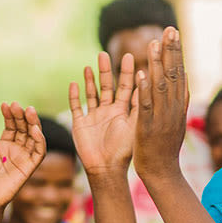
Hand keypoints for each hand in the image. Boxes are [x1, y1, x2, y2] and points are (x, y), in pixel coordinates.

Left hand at [0, 103, 44, 210]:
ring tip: (28, 110)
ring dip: (33, 123)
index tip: (5, 104)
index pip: (11, 126)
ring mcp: (24, 158)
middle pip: (24, 128)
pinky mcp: (29, 168)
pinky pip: (39, 152)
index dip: (10, 115)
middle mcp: (16, 150)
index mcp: (4, 146)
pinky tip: (34, 128)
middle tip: (17, 105)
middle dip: (22, 116)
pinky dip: (39, 139)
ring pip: (34, 137)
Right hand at [68, 51, 136, 175]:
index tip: (129, 55)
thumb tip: (148, 82)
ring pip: (91, 94)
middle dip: (106, 70)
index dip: (127, 72)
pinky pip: (76, 107)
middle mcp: (108, 112)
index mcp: (123, 111)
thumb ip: (140, 104)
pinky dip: (74, 96)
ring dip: (90, 80)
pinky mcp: (80, 124)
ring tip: (89, 65)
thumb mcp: (135, 124)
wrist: (106, 169)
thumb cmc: (123, 150)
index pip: (126, 87)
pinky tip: (73, 83)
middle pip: (107, 87)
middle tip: (104, 53)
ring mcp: (93, 117)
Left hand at [134, 27, 188, 181]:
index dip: (175, 52)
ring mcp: (162, 117)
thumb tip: (186, 82)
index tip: (173, 33)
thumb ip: (179, 102)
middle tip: (169, 29)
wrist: (162, 172)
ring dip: (157, 65)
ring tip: (154, 44)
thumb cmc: (165, 147)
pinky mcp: (148, 127)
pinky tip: (140, 74)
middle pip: (172, 75)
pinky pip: (145, 106)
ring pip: (160, 87)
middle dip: (170, 51)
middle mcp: (173, 108)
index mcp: (178, 105)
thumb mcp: (175, 121)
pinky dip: (143, 90)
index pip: (178, 73)